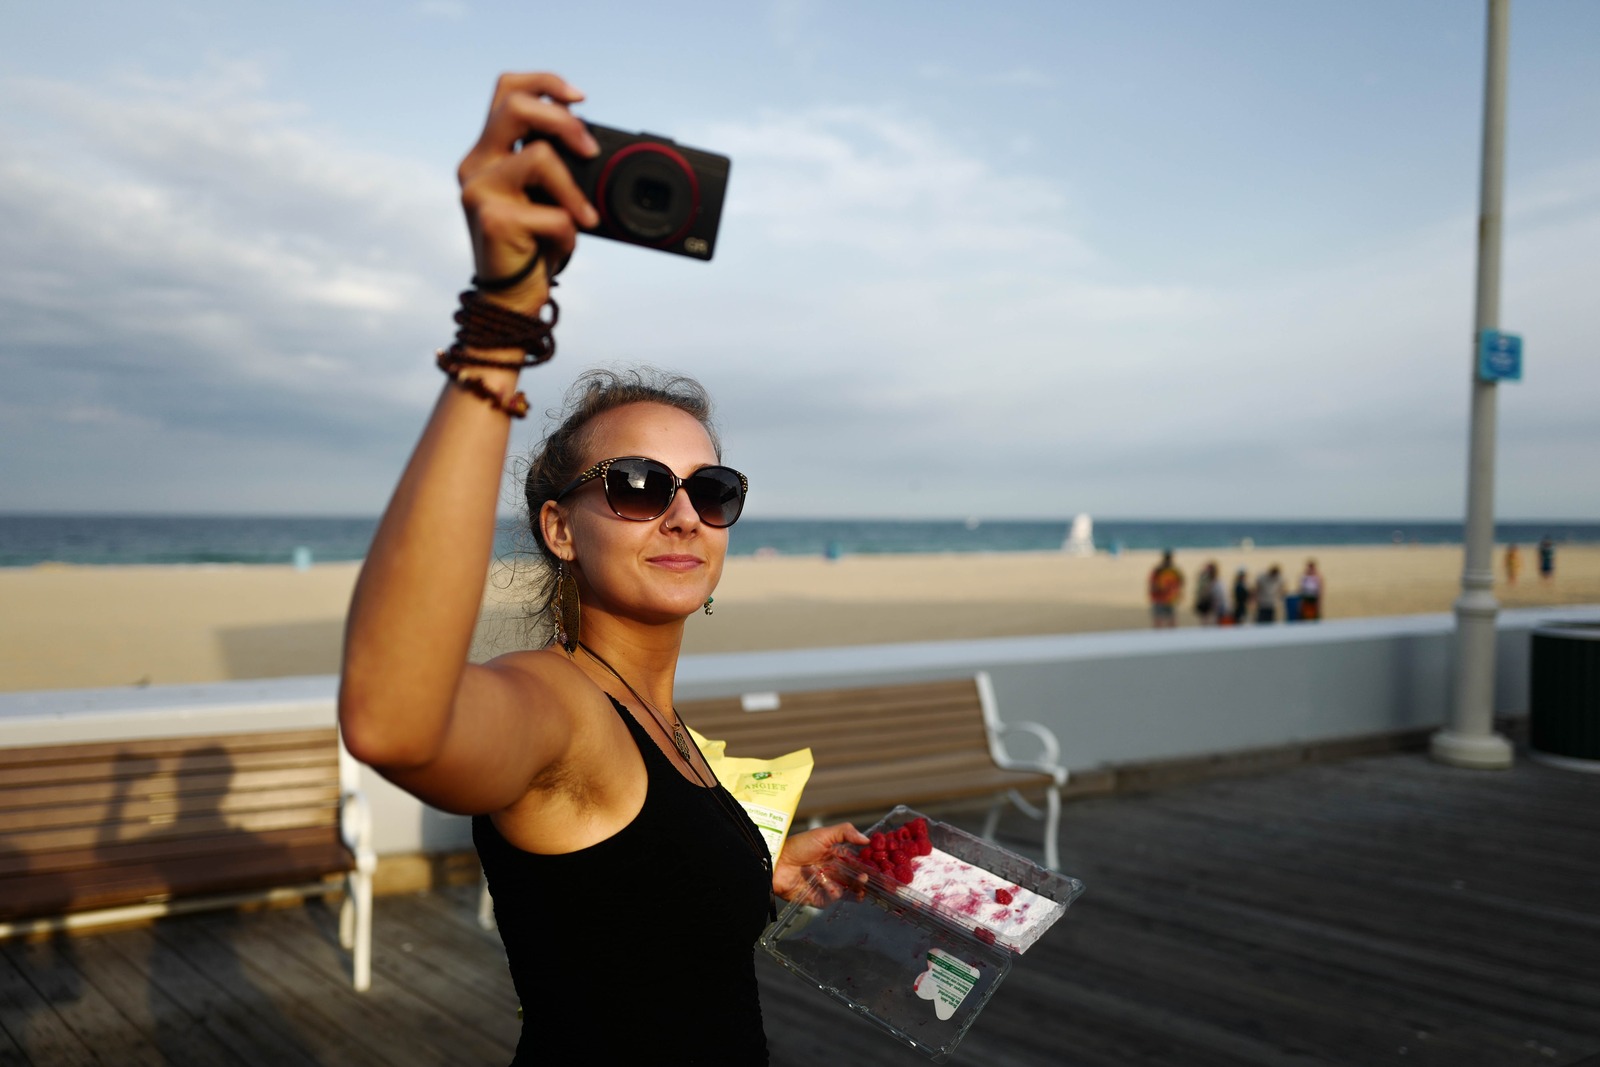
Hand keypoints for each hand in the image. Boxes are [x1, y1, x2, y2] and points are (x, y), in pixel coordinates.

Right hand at [457, 73, 601, 312]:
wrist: (510, 300)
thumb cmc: (531, 248)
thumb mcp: (543, 197)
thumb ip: (551, 164)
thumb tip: (587, 140)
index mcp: (487, 153)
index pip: (506, 90)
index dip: (545, 83)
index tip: (581, 100)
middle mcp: (475, 165)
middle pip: (516, 106)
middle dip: (564, 121)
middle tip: (591, 150)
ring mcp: (479, 190)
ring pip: (541, 157)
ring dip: (574, 191)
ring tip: (584, 219)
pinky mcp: (491, 219)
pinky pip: (554, 214)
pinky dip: (569, 234)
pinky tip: (558, 249)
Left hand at [772, 822, 870, 905]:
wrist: (777, 864)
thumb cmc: (798, 847)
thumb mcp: (822, 834)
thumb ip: (845, 833)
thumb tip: (867, 839)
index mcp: (833, 856)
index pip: (854, 861)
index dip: (865, 864)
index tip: (877, 864)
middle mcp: (832, 871)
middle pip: (853, 877)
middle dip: (863, 878)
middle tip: (868, 877)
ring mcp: (826, 885)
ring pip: (847, 890)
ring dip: (856, 888)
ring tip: (861, 884)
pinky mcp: (820, 898)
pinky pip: (834, 899)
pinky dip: (840, 895)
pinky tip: (841, 890)